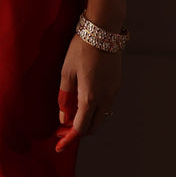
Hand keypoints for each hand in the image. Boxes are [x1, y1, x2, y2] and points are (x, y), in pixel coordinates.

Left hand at [55, 33, 121, 151]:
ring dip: (88, 119)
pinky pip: (106, 104)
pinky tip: (85, 98)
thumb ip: (64, 96)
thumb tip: (63, 116)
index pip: (80, 128)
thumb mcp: (67, 71)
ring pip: (101, 117)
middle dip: (79, 131)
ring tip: (73, 112)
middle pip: (93, 127)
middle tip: (64, 127)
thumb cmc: (82, 48)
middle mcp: (105, 99)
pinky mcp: (117, 84)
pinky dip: (95, 109)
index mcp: (90, 97)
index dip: (68, 139)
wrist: (104, 30)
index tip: (59, 145)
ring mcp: (113, 92)